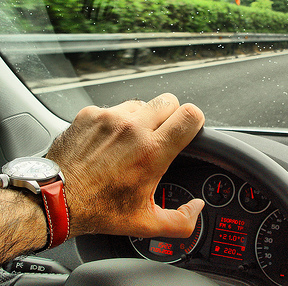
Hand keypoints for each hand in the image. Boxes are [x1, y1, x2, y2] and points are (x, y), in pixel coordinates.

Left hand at [46, 93, 204, 238]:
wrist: (54, 200)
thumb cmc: (98, 210)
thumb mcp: (145, 223)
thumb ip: (181, 221)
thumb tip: (197, 208)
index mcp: (152, 151)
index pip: (190, 115)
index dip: (195, 121)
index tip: (188, 132)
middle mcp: (133, 128)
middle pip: (170, 101)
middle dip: (171, 116)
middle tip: (160, 137)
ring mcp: (110, 118)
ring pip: (142, 103)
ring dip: (143, 118)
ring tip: (131, 141)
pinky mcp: (90, 114)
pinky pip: (114, 108)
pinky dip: (116, 121)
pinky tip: (109, 142)